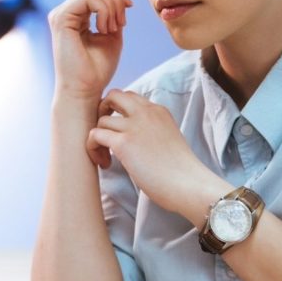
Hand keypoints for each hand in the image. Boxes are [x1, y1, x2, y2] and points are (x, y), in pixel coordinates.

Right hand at [48, 0, 132, 100]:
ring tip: (112, 29)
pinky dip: (104, 10)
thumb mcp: (112, 35)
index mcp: (76, 14)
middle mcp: (66, 11)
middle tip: (121, 22)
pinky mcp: (61, 19)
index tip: (129, 8)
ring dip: (112, 6)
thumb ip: (114, 14)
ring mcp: (61, 13)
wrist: (85, 90)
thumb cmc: (97, 69)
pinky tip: (105, 29)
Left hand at [86, 89, 215, 218]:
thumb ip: (152, 130)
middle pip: (113, 95)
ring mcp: (134, 126)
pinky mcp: (124, 143)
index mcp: (158, 111)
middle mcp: (146, 113)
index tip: (120, 131)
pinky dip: (93, 148)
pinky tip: (105, 164)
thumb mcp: (168, 138)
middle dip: (102, 111)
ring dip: (98, 138)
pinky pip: (95, 135)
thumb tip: (132, 140)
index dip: (119, 111)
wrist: (188, 185)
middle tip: (105, 134)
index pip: (130, 97)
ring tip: (106, 158)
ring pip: (101, 120)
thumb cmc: (181, 172)